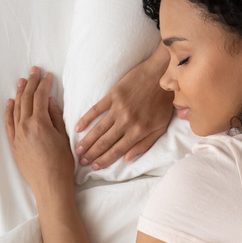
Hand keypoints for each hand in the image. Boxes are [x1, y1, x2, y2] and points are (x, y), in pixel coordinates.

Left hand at [5, 67, 74, 197]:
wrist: (49, 185)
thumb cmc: (62, 163)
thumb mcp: (64, 138)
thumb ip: (55, 117)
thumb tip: (50, 101)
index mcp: (39, 124)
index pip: (40, 98)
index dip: (44, 85)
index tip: (47, 75)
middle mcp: (25, 127)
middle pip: (27, 100)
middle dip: (31, 83)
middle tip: (34, 71)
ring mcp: (17, 136)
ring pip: (16, 109)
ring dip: (19, 93)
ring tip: (22, 81)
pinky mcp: (13, 144)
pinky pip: (8, 123)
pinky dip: (9, 111)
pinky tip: (10, 102)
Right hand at [74, 48, 173, 169]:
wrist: (162, 75)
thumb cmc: (164, 102)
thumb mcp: (161, 127)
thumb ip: (145, 144)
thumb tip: (127, 159)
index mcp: (139, 131)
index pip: (117, 150)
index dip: (105, 160)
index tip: (94, 167)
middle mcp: (127, 121)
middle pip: (105, 142)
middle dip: (92, 154)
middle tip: (81, 162)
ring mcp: (118, 108)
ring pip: (98, 128)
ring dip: (87, 141)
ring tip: (77, 150)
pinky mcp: (113, 95)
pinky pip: (96, 109)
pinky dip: (85, 119)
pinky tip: (77, 128)